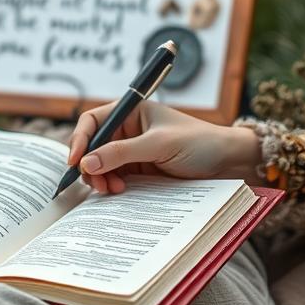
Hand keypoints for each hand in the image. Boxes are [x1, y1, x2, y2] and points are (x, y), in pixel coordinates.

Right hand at [67, 101, 263, 193]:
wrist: (229, 164)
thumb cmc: (199, 143)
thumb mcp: (159, 144)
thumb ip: (122, 152)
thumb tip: (87, 162)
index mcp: (131, 112)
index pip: (93, 121)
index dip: (80, 138)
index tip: (75, 160)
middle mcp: (128, 131)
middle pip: (92, 146)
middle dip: (90, 164)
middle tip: (96, 182)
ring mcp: (132, 153)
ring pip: (101, 166)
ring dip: (100, 178)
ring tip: (112, 189)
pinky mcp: (139, 172)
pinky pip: (115, 179)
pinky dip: (111, 186)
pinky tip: (120, 192)